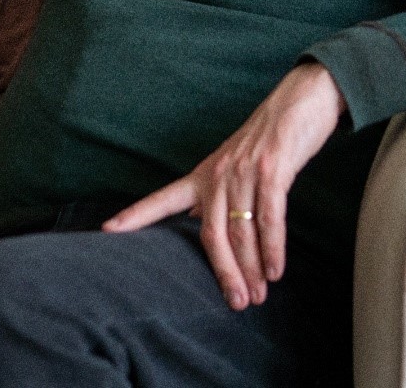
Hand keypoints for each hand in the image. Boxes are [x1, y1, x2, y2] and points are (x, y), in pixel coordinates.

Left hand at [102, 61, 345, 310]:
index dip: (135, 216)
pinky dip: (273, 248)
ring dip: (251, 268)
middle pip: (211, 234)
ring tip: (257, 295)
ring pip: (241, 231)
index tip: (106, 230)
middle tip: (236, 303)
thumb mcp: (233, 166)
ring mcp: (244, 172)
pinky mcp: (272, 171)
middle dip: (224, 272)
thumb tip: (204, 226)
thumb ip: (218, 195)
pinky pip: (270, 218)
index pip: (163, 199)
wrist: (299, 102)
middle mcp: (218, 174)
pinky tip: (275, 270)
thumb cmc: (267, 141)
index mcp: (203, 175)